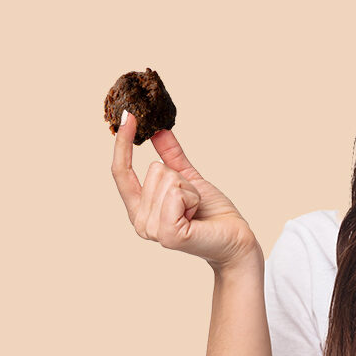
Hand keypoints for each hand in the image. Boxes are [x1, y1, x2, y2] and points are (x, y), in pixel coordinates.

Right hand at [110, 112, 261, 272]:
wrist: (235, 239)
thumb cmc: (212, 213)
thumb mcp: (189, 179)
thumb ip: (172, 156)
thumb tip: (158, 130)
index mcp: (139, 209)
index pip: (120, 171)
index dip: (123, 143)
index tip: (129, 115)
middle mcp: (140, 222)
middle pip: (154, 170)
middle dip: (182, 179)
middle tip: (194, 201)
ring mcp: (152, 230)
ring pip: (167, 178)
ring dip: (190, 190)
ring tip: (196, 210)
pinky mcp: (168, 235)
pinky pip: (176, 192)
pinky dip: (193, 197)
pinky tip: (196, 216)